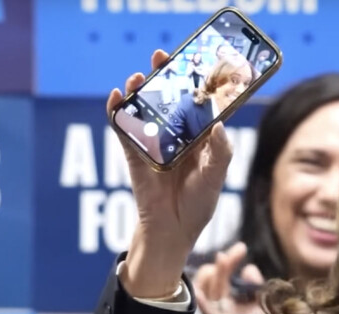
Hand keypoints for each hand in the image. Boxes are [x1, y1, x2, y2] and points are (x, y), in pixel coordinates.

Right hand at [111, 50, 232, 297]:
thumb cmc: (198, 205)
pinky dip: (118, 112)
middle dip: (164, 76)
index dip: (196, 82)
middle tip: (161, 56)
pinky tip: (117, 97)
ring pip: (145, 109)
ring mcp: (153, 144)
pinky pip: (124, 129)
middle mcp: (176, 136)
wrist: (172, 231)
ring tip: (139, 77)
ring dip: (140, 91)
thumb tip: (218, 124)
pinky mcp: (134, 154)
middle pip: (168, 99)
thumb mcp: (216, 177)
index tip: (196, 60)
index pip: (197, 103)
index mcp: (199, 138)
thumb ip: (221, 151)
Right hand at [193, 242, 264, 313]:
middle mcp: (224, 309)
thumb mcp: (265, 300)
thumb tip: (249, 268)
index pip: (225, 277)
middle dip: (223, 265)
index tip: (240, 248)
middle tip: (234, 251)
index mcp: (233, 301)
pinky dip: (202, 303)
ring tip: (217, 264)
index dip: (229, 261)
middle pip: (216, 283)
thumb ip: (255, 284)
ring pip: (209, 293)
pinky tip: (198, 292)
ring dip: (210, 277)